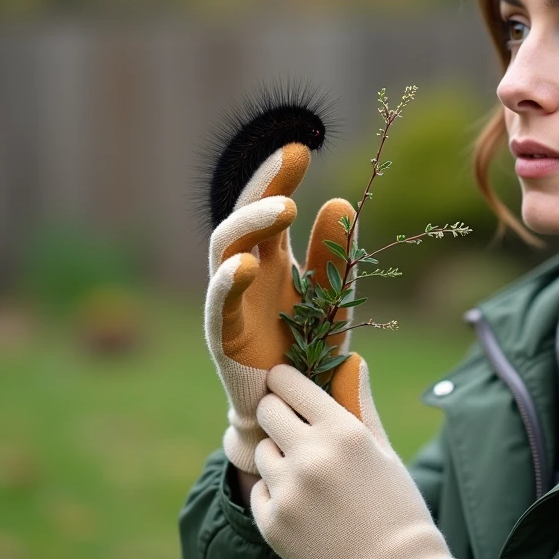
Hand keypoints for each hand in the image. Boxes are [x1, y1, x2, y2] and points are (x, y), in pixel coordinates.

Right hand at [203, 141, 368, 474]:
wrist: (288, 411)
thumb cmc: (308, 351)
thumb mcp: (332, 297)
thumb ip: (334, 255)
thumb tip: (339, 202)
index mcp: (271, 257)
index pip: (270, 205)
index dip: (279, 175)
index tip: (301, 146)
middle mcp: (245, 272)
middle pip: (244, 215)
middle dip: (264, 185)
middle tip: (292, 162)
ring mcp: (230, 300)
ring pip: (226, 247)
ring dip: (251, 223)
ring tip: (285, 209)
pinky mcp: (224, 337)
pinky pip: (220, 303)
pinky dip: (228, 283)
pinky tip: (246, 266)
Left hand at [252, 364, 467, 558]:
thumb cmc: (396, 506)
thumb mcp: (383, 450)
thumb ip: (360, 403)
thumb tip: (353, 361)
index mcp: (342, 432)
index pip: (289, 384)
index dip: (284, 380)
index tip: (284, 382)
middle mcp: (311, 456)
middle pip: (265, 410)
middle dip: (275, 412)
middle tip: (290, 424)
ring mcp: (288, 491)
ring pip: (260, 451)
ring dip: (276, 455)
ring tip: (306, 474)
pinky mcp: (273, 522)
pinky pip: (259, 489)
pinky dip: (275, 491)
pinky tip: (304, 504)